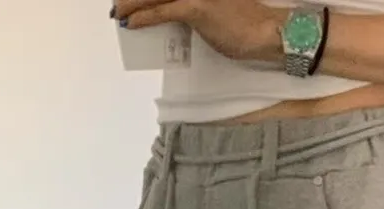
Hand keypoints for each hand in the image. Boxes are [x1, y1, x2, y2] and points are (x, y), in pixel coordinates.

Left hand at [114, 0, 284, 62]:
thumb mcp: (216, 6)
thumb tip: (175, 11)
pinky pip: (162, 12)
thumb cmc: (245, 23)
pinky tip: (131, 23)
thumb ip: (194, 4)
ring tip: (119, 12)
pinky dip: (144, 17)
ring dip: (133, 4)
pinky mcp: (195, 8)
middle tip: (120, 2)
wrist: (264, 31)